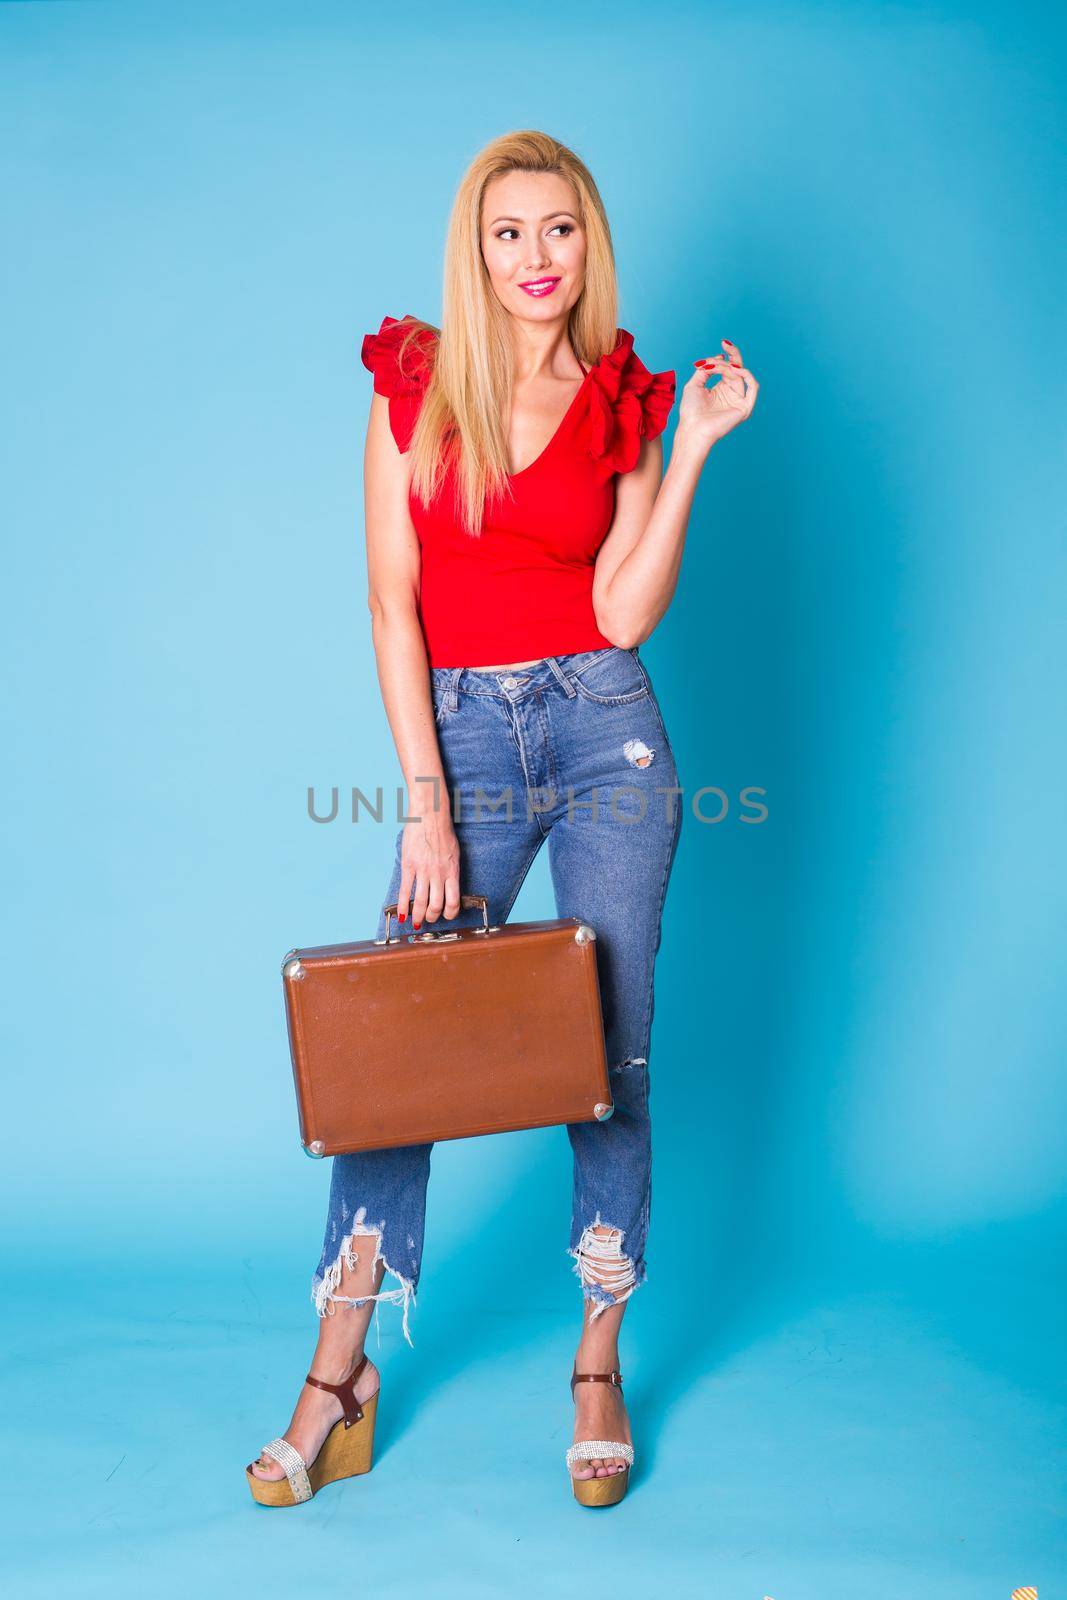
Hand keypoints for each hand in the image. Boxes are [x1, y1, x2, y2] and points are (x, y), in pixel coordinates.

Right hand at [397, 802, 461, 930]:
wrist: (429, 815)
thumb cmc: (442, 831)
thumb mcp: (454, 853)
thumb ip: (451, 870)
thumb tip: (448, 886)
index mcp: (452, 871)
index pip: (454, 901)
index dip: (451, 913)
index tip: (447, 915)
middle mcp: (438, 874)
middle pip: (436, 905)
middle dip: (433, 917)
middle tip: (429, 920)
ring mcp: (423, 871)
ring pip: (420, 901)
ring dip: (418, 916)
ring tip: (416, 922)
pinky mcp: (408, 866)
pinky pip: (405, 890)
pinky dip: (403, 905)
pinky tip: (402, 915)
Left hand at [676, 338, 758, 452]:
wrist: (692, 428)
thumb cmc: (691, 411)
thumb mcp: (694, 384)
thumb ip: (705, 369)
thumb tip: (719, 358)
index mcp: (721, 389)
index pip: (728, 368)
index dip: (726, 356)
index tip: (721, 345)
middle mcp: (732, 393)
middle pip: (737, 368)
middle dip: (733, 354)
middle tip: (726, 344)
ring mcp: (739, 400)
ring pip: (739, 375)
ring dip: (728, 367)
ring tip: (716, 367)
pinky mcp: (744, 408)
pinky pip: (753, 387)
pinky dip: (746, 375)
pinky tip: (735, 370)